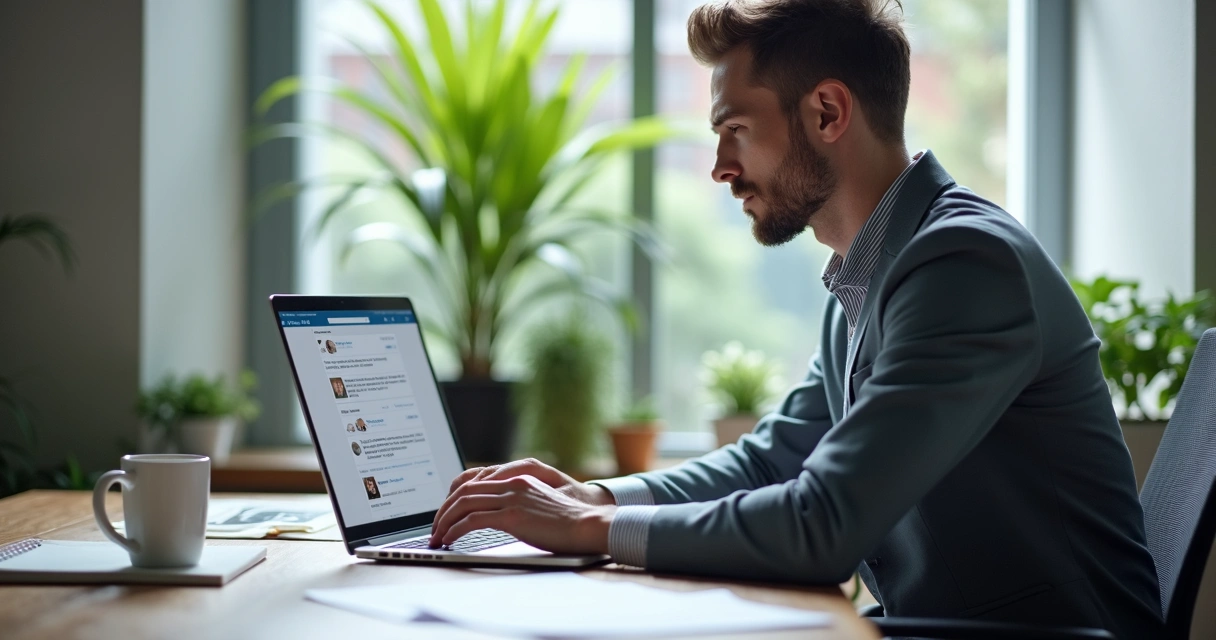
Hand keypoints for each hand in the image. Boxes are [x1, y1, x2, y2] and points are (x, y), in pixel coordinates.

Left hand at [427, 474, 614, 553]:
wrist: (588, 525)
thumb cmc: (568, 524)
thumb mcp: (539, 507)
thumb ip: (518, 505)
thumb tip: (498, 518)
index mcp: (518, 479)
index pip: (474, 481)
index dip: (454, 498)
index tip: (446, 514)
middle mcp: (512, 483)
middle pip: (463, 490)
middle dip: (443, 510)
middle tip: (434, 528)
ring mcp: (512, 498)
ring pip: (463, 503)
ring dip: (444, 521)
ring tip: (437, 538)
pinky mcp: (514, 516)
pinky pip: (473, 520)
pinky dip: (455, 530)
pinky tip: (450, 541)